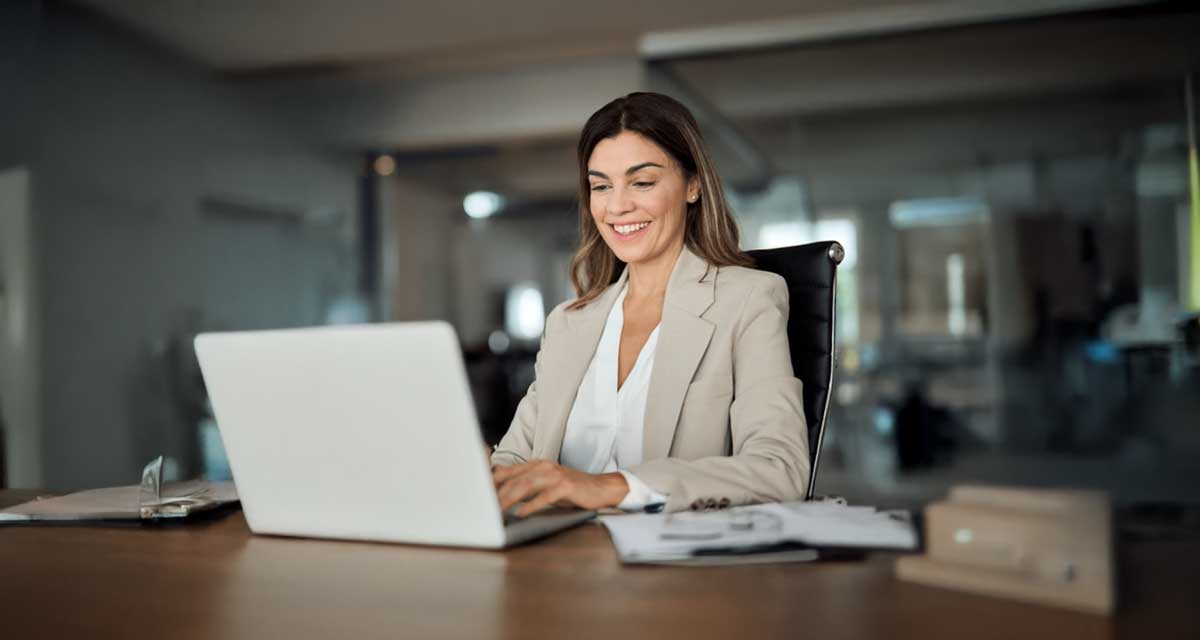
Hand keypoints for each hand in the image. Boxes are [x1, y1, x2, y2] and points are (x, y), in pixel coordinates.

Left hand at [492, 461, 628, 516]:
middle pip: (513, 480)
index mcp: (536, 465)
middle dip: (496, 495)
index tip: (477, 497)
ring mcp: (554, 475)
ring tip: (497, 511)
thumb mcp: (545, 485)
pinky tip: (521, 514)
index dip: (491, 485)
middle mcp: (543, 467)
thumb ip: (526, 487)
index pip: (507, 472)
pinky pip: (544, 496)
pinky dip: (531, 505)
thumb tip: (502, 496)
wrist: (600, 488)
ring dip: (509, 499)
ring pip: (525, 485)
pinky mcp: (565, 486)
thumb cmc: (571, 489)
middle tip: (484, 509)